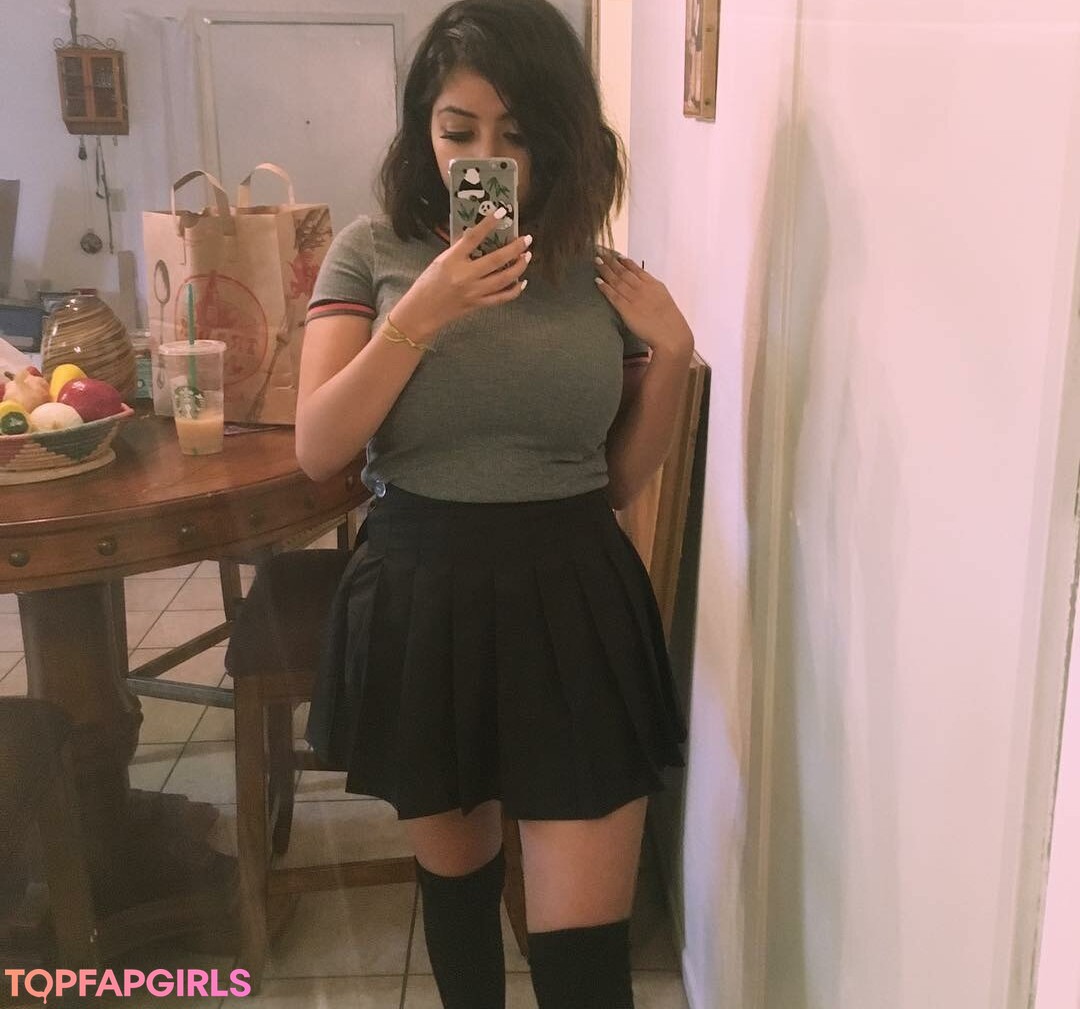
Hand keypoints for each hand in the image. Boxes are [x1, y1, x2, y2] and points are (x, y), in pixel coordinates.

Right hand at [393, 213, 531, 341]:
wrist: (421, 312)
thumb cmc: (427, 284)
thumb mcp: (440, 261)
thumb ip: (459, 251)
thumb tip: (478, 238)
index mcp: (452, 260)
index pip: (473, 237)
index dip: (489, 223)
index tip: (502, 212)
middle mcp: (465, 276)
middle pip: (497, 259)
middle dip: (515, 248)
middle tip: (527, 239)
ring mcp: (474, 292)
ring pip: (504, 279)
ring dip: (519, 266)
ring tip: (526, 256)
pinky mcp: (478, 304)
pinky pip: (502, 297)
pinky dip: (515, 290)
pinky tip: (522, 282)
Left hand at [595, 255, 692, 358]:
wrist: (671, 335)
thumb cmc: (671, 323)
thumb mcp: (665, 301)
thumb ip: (654, 293)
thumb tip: (646, 291)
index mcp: (654, 285)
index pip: (637, 269)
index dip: (626, 262)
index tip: (617, 255)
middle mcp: (643, 288)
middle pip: (624, 272)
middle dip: (611, 261)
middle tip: (601, 252)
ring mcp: (634, 298)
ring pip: (617, 280)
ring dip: (605, 270)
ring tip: (596, 261)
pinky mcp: (626, 310)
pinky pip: (613, 296)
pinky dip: (604, 287)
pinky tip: (597, 280)